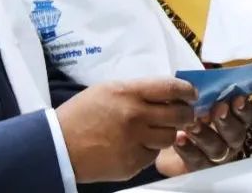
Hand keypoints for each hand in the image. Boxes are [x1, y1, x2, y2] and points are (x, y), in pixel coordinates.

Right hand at [56, 77, 196, 182]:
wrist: (60, 145)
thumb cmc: (81, 114)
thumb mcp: (107, 90)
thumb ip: (136, 91)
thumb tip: (164, 94)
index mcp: (128, 93)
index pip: (171, 88)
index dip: (187, 90)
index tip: (191, 93)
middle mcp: (135, 116)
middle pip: (180, 115)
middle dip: (186, 114)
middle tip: (184, 114)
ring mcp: (136, 141)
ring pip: (171, 137)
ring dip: (167, 133)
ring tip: (155, 131)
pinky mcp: (134, 163)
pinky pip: (153, 155)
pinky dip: (149, 149)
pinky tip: (135, 145)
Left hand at [155, 95, 251, 176]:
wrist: (166, 135)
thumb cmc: (185, 111)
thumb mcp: (195, 99)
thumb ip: (203, 91)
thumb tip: (200, 80)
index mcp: (233, 120)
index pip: (245, 115)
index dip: (243, 108)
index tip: (237, 98)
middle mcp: (229, 140)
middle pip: (236, 134)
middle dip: (227, 121)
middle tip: (218, 109)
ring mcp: (216, 156)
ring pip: (217, 149)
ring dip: (205, 134)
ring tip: (192, 124)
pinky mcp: (199, 167)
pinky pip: (197, 160)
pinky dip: (188, 148)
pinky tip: (179, 138)